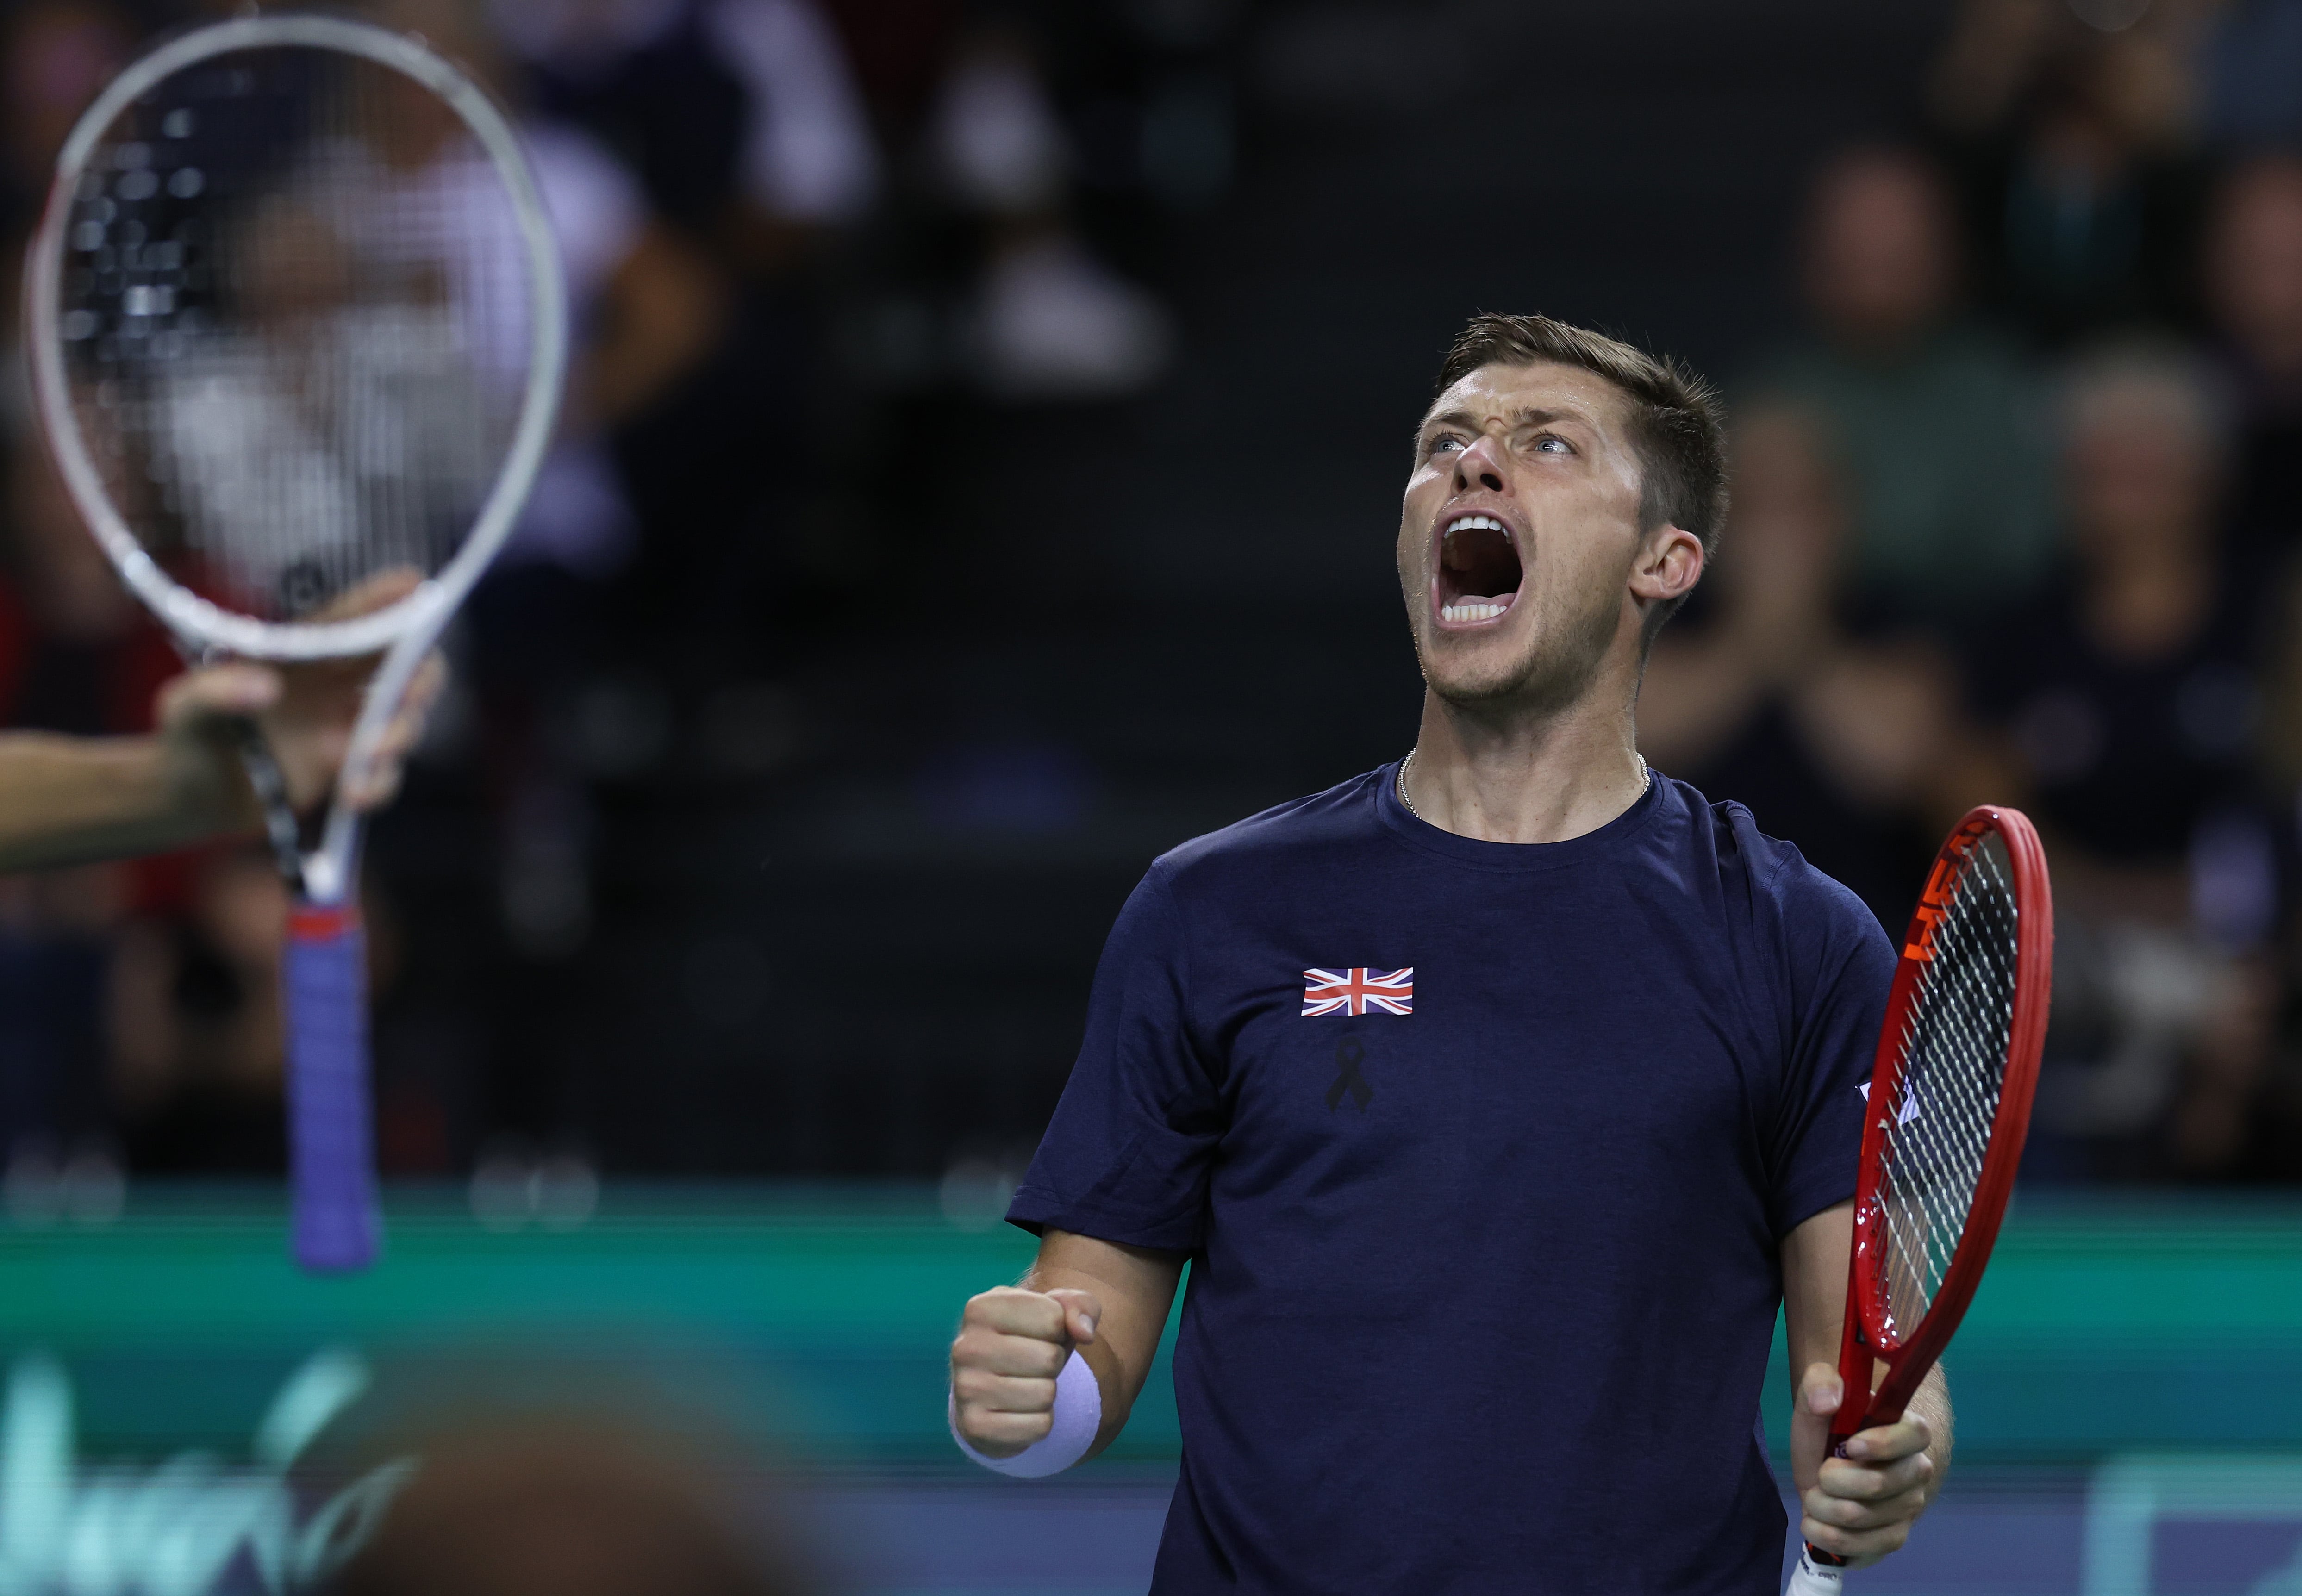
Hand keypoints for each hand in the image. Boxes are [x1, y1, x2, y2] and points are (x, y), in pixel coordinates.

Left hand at [157, 569, 446, 817]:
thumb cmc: (184, 739)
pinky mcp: (348, 771)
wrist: (189, 800)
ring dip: (399, 735)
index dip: (390, 600)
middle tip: (408, 699)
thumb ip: (213, 691)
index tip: (416, 586)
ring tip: (366, 759)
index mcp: (304, 654)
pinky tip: (351, 796)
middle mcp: (335, 686)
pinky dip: (379, 783)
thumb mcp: (183, 709)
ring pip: (406, 720)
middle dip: (421, 679)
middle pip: (408, 665)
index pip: (356, 618)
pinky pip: (386, 774)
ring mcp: (347, 728)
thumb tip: (265, 688)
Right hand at [949, 1285, 1099, 1458]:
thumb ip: (1080, 1306)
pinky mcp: (975, 1426)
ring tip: (1025, 1385)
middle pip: (1050, 1358)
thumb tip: (1085, 1333)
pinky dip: (1040, 1421)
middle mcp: (966, 1347)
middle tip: (1032, 1365)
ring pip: (1046, 1394)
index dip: (1058, 1330)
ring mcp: (966, 1389)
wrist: (989, 1391)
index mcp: (981, 1308)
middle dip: (1053, 1363)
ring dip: (1047, 1393)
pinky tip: (1019, 1411)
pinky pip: (1039, 1426)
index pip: (1053, 1318)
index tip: (1037, 1335)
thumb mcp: (1054, 1312)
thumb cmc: (1028, 1341)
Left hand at [1792, 1363, 1936, 1566]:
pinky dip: (1828, 1536)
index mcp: (1907, 1430)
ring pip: (1861, 1517)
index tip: (1848, 1446)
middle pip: (1878, 1484)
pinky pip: (1863, 1548)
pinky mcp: (1892, 1538)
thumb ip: (1819, 1383)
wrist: (1826, 1466)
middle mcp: (1915, 1471)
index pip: (1915, 1435)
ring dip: (1822, 1507)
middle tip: (1819, 1473)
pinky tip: (1815, 1522)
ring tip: (1815, 1495)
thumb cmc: (1827, 1429)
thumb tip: (1827, 1399)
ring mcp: (1907, 1508)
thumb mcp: (1816, 1396)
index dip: (1882, 1443)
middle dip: (1831, 1480)